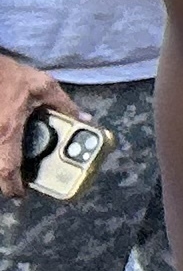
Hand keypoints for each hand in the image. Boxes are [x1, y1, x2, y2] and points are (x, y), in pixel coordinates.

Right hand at [0, 58, 70, 198]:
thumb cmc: (9, 75)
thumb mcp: (42, 86)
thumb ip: (64, 104)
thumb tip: (85, 118)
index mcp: (8, 131)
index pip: (7, 169)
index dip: (13, 187)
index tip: (21, 194)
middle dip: (5, 181)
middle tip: (17, 184)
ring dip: (2, 166)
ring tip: (14, 169)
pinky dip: (0, 153)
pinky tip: (8, 148)